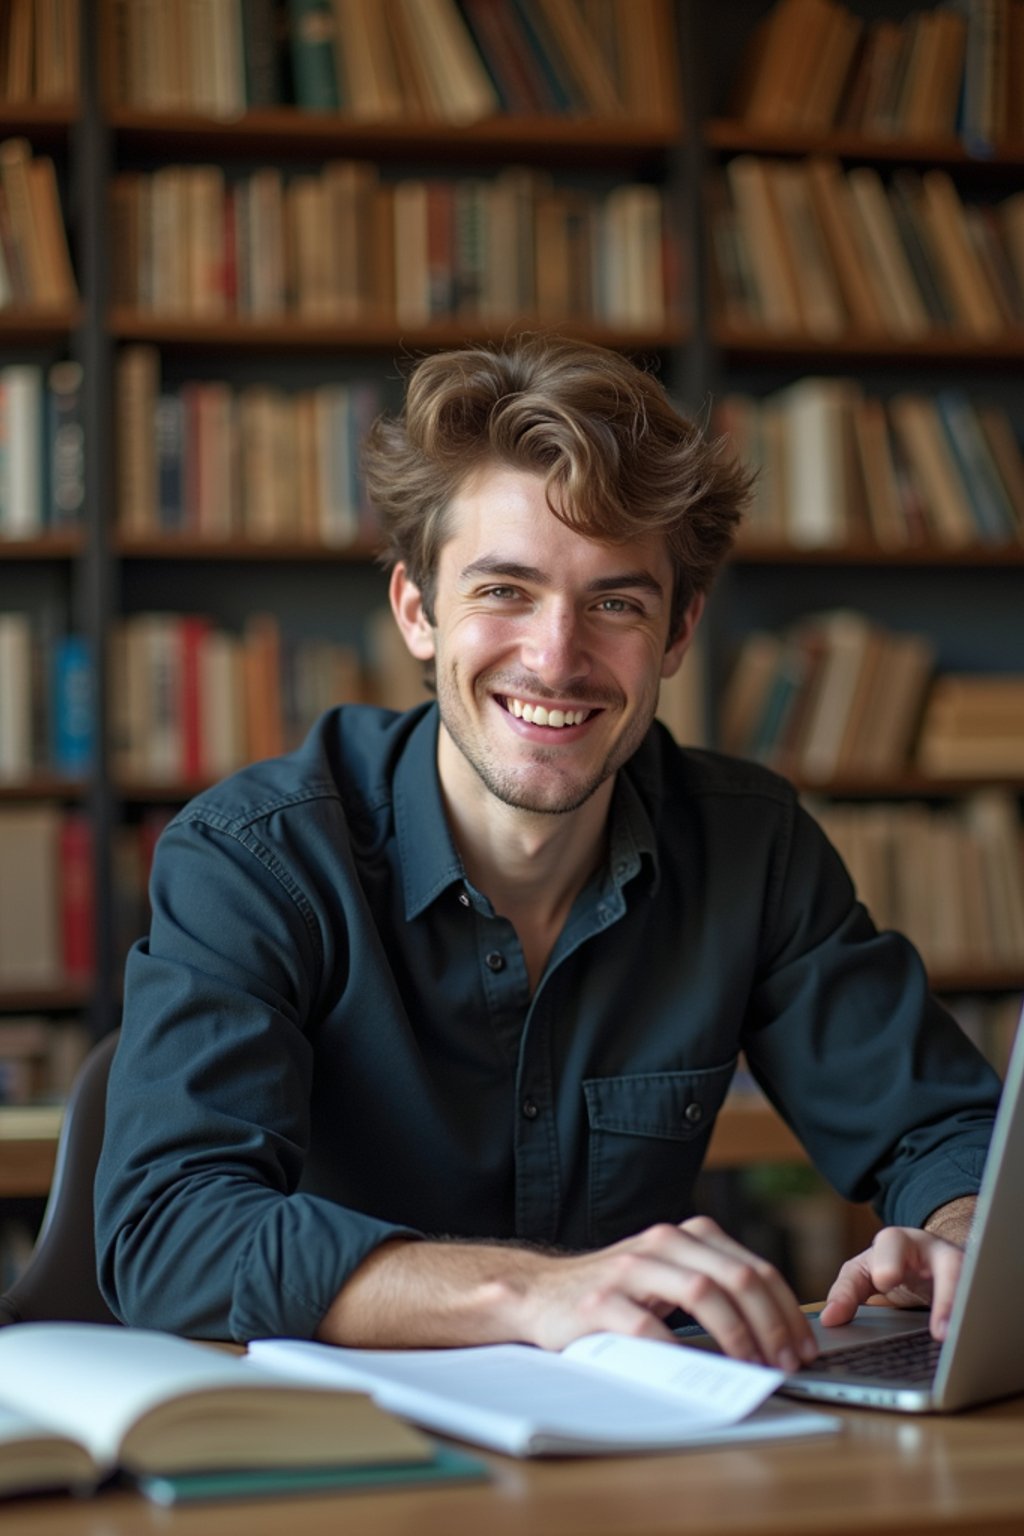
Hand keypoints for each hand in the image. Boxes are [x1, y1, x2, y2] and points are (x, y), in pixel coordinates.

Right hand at [520, 1217, 818, 1370]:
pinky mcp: (601, 1301)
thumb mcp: (668, 1277)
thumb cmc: (616, 1293)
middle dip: (772, 1324)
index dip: (786, 1309)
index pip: (753, 1267)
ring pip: (703, 1292)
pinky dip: (679, 1352)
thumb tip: (776, 1333)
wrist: (541, 1293)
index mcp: (685, 1236)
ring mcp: (630, 1270)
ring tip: (752, 1367)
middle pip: (736, 1276)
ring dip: (738, 1334)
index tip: (802, 1347)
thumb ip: (712, 1287)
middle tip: (785, 1363)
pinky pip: (650, 1326)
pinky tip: (695, 1372)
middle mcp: (662, 1243)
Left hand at [819, 1226, 965, 1339]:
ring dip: (964, 1314)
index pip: (892, 1243)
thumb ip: (846, 1292)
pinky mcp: (974, 1286)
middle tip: (939, 1331)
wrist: (924, 1261)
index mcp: (898, 1242)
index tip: (885, 1281)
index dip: (890, 1262)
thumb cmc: (891, 1264)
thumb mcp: (864, 1273)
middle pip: (947, 1262)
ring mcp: (959, 1267)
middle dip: (945, 1295)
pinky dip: (973, 1320)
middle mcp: (933, 1249)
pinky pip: (979, 1302)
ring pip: (971, 1285)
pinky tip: (968, 1342)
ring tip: (955, 1342)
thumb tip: (830, 1320)